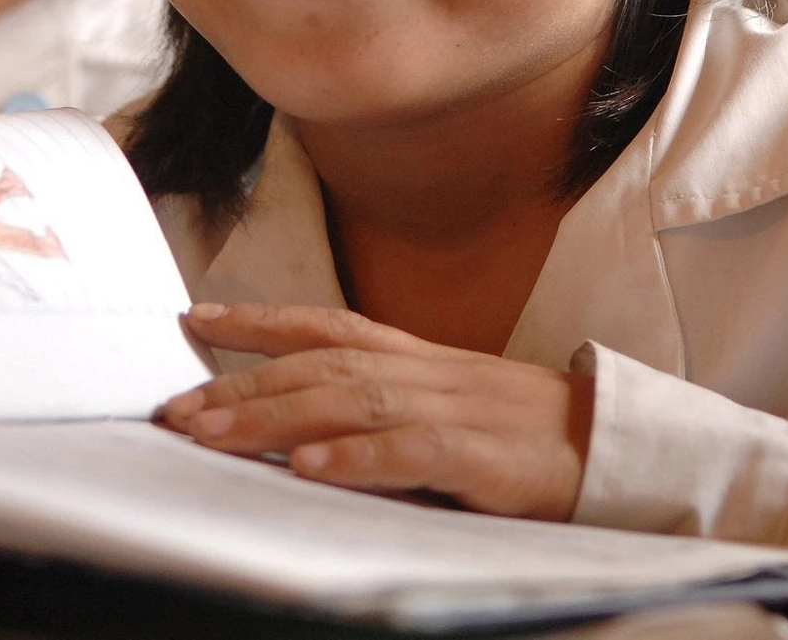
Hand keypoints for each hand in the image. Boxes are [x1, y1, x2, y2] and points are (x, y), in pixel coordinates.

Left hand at [159, 302, 592, 519]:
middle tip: (174, 410)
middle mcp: (425, 372)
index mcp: (416, 358)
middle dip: (241, 384)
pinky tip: (307, 470)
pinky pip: (409, 452)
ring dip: (273, 417)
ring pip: (348, 402)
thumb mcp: (446, 405)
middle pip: (318, 367)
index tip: (193, 317)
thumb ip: (381, 406)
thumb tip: (296, 424)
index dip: (258, 319)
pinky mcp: (480, 457)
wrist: (613, 448)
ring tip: (213, 434)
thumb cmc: (520, 434)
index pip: (324, 326)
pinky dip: (355, 458)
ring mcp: (452, 409)